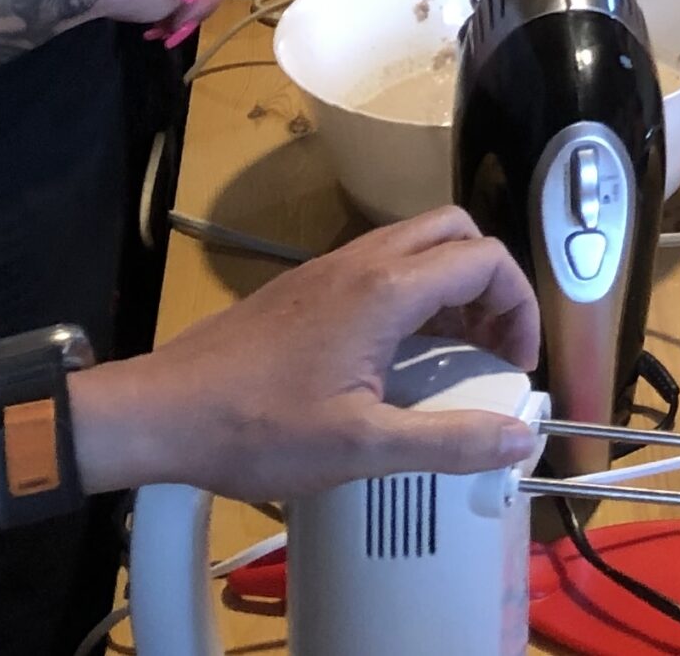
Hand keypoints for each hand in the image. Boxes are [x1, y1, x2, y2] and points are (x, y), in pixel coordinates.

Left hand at [79, 209, 541, 499]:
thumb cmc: (257, 428)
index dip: (518, 306)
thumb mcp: (360, 448)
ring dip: (451, 284)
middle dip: (490, 281)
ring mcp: (331, 267)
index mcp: (388, 289)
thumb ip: (446, 442)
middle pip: (457, 232)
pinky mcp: (306, 284)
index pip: (485, 262)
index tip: (516, 361)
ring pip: (418, 242)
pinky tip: (397, 353)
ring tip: (453, 351)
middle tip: (490, 342)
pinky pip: (382, 262)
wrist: (161, 412)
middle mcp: (365, 260)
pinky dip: (413, 290)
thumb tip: (518, 440)